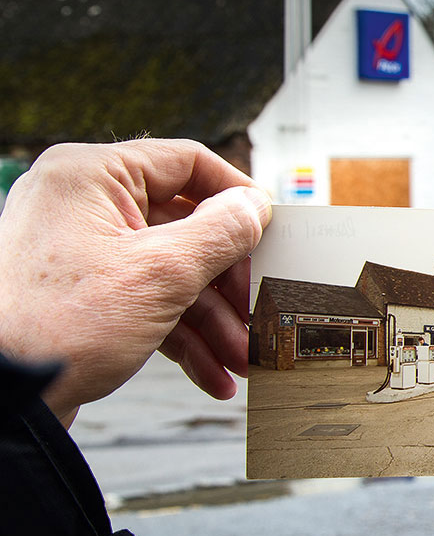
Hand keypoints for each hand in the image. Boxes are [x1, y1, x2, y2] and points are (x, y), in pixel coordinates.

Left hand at [0, 139, 271, 424]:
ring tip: (240, 359)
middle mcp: (81, 203)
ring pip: (168, 271)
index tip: (272, 231)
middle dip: (227, 283)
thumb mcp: (161, 274)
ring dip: (211, 320)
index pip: (187, 163)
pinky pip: (144, 300)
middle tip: (259, 311)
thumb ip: (220, 233)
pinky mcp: (78, 293)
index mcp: (92, 175)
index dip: (237, 197)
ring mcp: (78, 250)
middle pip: (185, 226)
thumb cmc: (58, 326)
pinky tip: (212, 373)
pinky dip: (181, 335)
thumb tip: (254, 207)